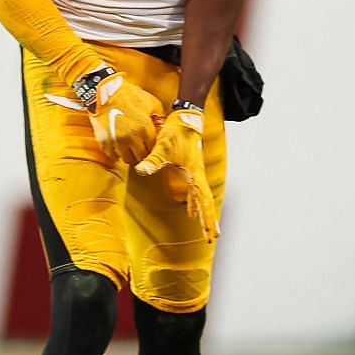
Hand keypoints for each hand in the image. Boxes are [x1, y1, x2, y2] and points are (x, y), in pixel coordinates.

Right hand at [76, 68, 164, 165]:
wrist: (105, 90)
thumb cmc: (129, 94)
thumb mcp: (151, 102)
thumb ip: (160, 116)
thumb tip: (163, 127)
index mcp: (144, 129)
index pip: (153, 148)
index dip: (152, 146)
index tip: (150, 143)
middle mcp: (131, 138)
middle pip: (141, 157)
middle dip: (142, 153)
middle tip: (141, 147)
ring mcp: (117, 141)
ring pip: (127, 159)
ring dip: (130, 155)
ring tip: (129, 148)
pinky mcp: (104, 141)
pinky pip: (112, 155)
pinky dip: (116, 153)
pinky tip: (118, 145)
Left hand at [135, 107, 217, 241]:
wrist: (185, 118)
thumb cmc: (176, 132)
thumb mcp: (163, 146)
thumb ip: (152, 161)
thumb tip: (141, 171)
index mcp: (194, 174)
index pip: (203, 200)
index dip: (208, 216)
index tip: (212, 232)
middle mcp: (197, 176)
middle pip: (206, 202)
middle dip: (209, 220)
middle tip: (213, 237)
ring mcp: (195, 174)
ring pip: (202, 198)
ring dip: (204, 213)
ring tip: (207, 229)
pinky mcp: (190, 170)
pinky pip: (195, 192)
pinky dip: (195, 203)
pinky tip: (191, 211)